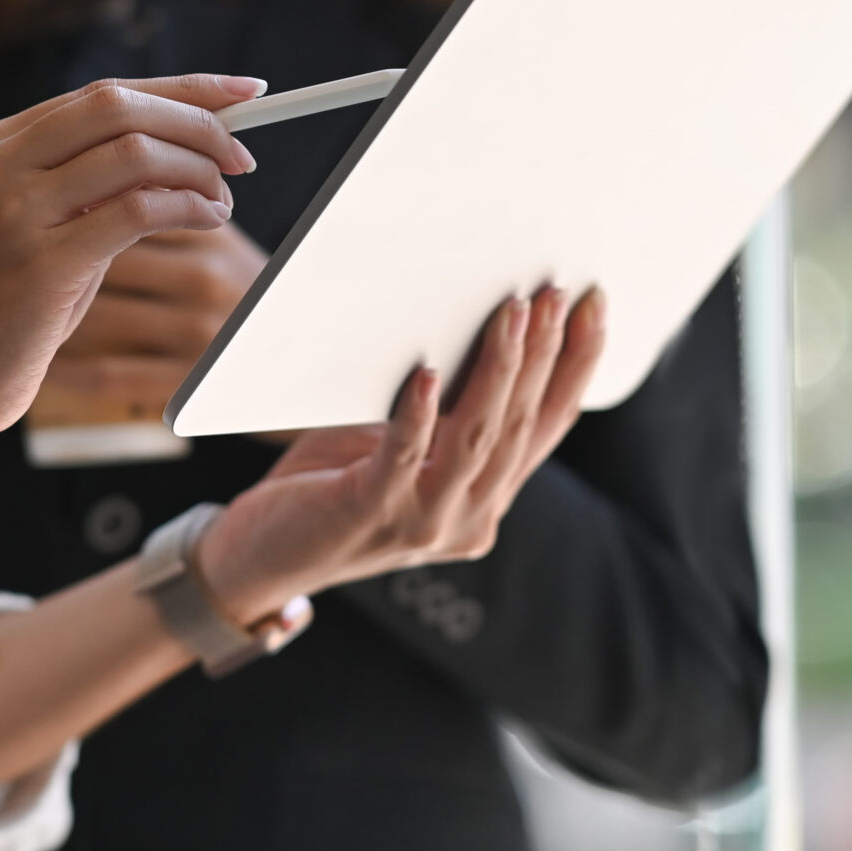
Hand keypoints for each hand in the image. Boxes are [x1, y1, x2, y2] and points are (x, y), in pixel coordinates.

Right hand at [0, 75, 265, 440]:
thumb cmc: (13, 302)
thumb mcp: (43, 222)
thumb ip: (93, 179)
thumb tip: (190, 137)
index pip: (102, 94)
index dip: (181, 88)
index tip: (244, 91)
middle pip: (117, 107)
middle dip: (196, 121)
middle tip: (242, 155)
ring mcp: (11, 211)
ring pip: (132, 153)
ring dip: (197, 169)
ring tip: (223, 199)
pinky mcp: (40, 262)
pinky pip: (136, 211)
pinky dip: (186, 207)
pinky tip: (208, 219)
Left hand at [192, 287, 607, 622]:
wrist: (258, 559)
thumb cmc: (326, 488)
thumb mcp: (399, 442)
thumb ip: (442, 409)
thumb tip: (472, 323)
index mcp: (485, 498)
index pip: (548, 425)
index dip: (577, 365)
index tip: (593, 305)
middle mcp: (469, 518)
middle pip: (519, 424)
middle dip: (543, 352)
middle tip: (552, 291)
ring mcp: (424, 523)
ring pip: (477, 438)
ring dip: (498, 369)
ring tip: (508, 312)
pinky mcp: (370, 515)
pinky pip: (403, 459)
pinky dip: (417, 413)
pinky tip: (424, 372)